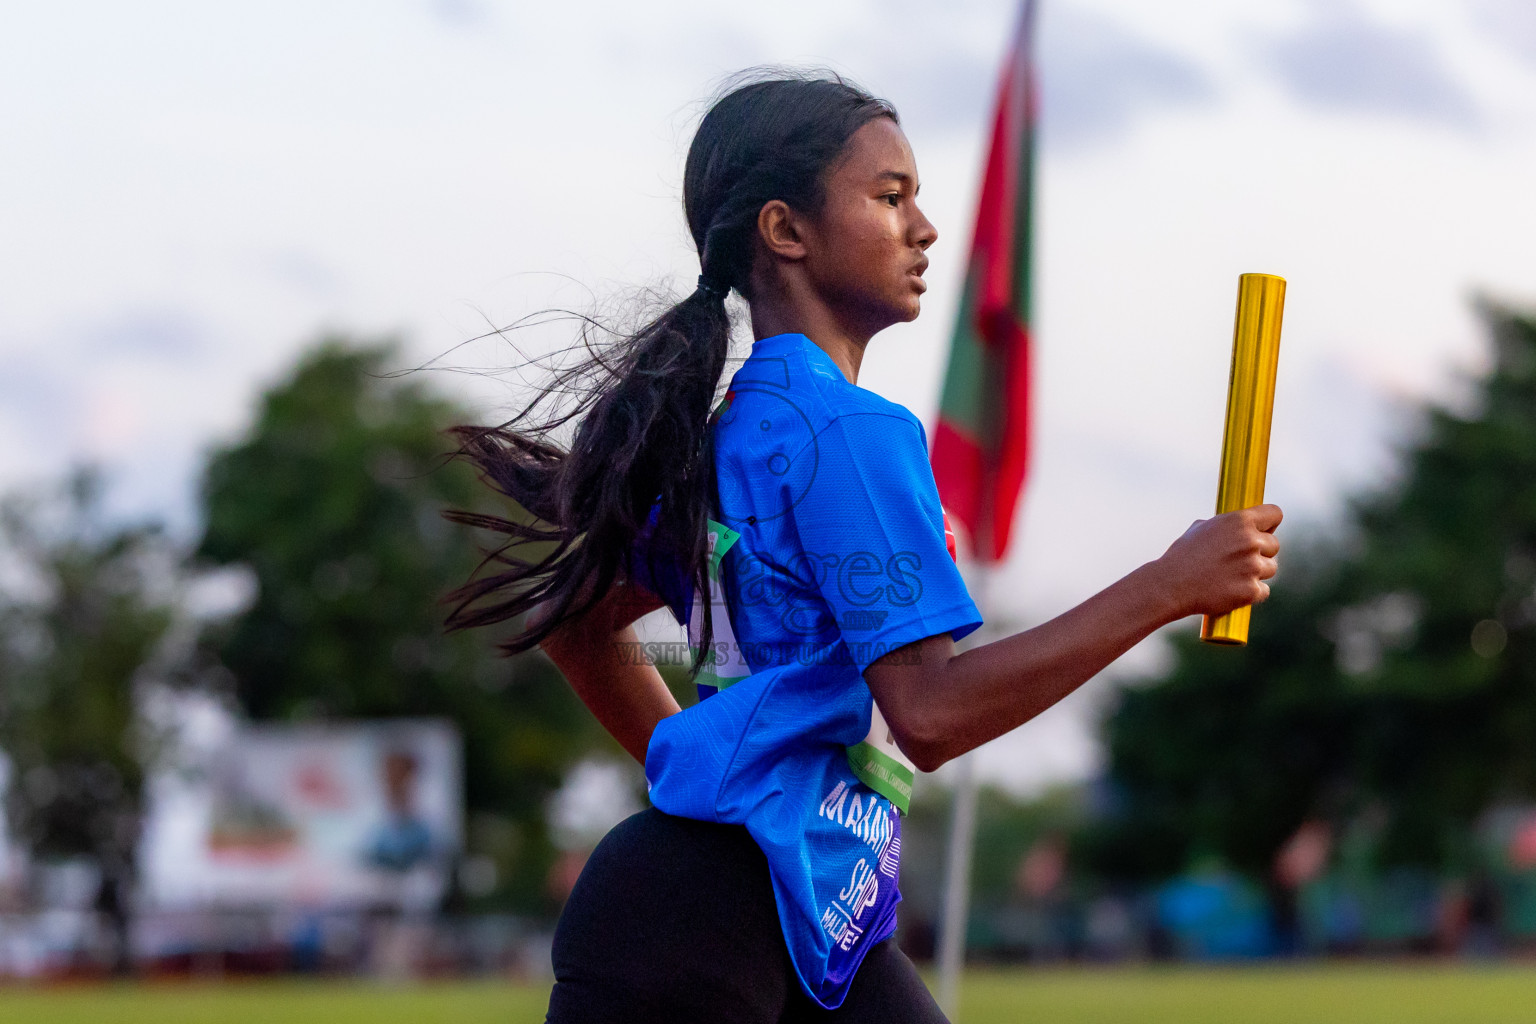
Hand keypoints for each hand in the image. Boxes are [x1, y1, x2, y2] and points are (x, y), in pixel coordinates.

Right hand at [1153, 504, 1281, 618]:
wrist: (1170, 585)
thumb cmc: (1181, 556)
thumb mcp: (1200, 529)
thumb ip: (1225, 527)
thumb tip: (1237, 526)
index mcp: (1239, 521)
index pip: (1275, 514)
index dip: (1269, 524)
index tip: (1264, 531)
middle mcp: (1250, 541)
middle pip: (1274, 545)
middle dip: (1260, 552)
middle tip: (1240, 560)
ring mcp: (1253, 567)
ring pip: (1270, 568)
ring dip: (1256, 573)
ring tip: (1231, 576)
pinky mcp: (1251, 590)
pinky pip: (1263, 591)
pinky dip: (1250, 593)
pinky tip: (1232, 590)